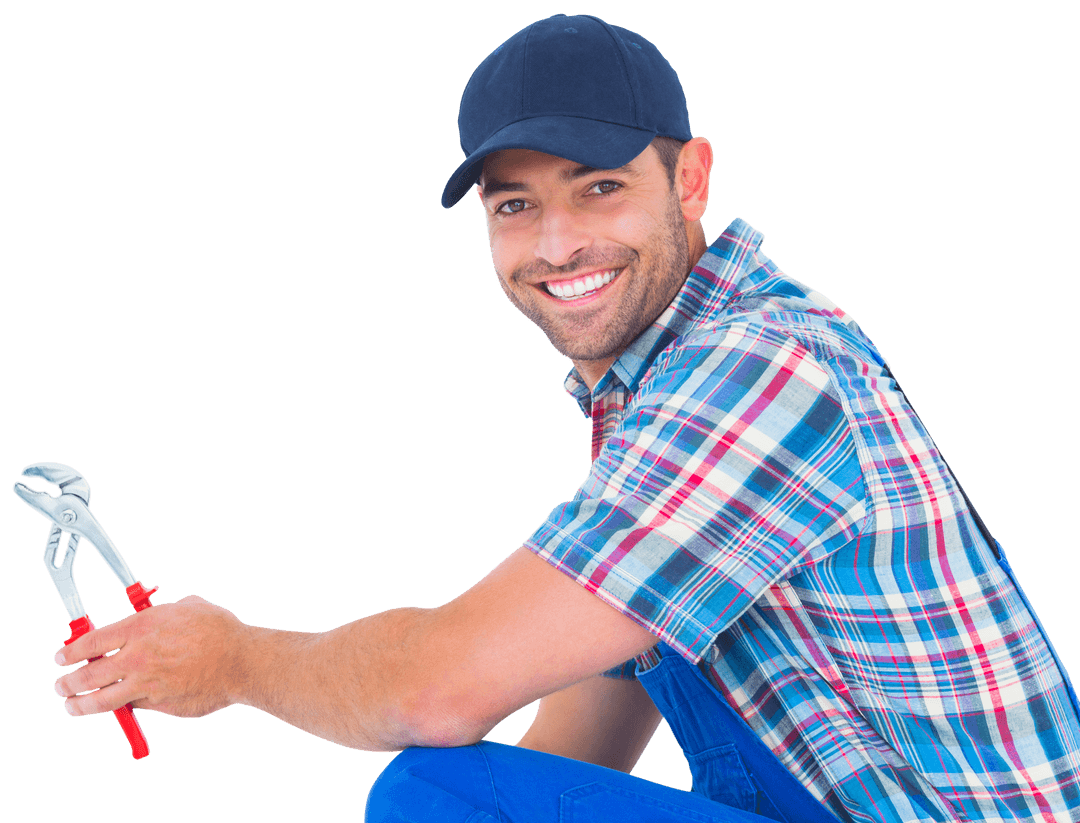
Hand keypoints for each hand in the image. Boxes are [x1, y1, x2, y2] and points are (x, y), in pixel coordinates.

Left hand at [53, 594, 249, 718]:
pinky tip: (124, 703)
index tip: (62, 657)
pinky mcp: (159, 704)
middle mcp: (137, 657)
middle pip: (88, 675)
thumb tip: (157, 616)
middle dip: (68, 683)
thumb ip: (164, 613)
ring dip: (80, 705)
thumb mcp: (188, 607)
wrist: (241, 661)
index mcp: (141, 627)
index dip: (71, 651)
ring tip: (71, 706)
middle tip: (61, 686)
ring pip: (101, 701)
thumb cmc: (220, 631)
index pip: (92, 642)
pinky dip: (128, 705)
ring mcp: (146, 684)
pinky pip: (135, 706)